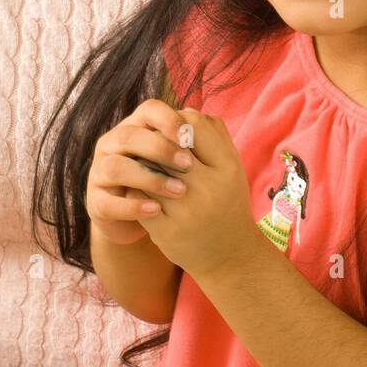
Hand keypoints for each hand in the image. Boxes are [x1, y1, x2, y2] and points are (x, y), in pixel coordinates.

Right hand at [86, 98, 196, 246]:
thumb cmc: (167, 180)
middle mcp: (113, 144)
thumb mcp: (177, 159)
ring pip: (115, 167)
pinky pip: (109, 202)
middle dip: (159, 148)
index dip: (168, 119)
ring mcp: (100, 173)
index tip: (190, 137)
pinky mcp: (96, 202)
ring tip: (179, 191)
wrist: (148, 220)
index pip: (148, 109)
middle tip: (189, 164)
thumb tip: (209, 124)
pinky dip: (133, 206)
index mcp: (135, 126)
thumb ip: (187, 141)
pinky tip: (157, 210)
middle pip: (129, 135)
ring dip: (149, 178)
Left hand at [136, 106, 256, 280]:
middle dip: (155, 141)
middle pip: (167, 146)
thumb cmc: (228, 203)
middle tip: (150, 141)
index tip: (174, 131)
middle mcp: (208, 188)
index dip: (177, 122)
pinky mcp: (165, 231)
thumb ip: (214, 135)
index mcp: (227, 168)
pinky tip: (137, 187)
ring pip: (149, 170)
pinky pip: (139, 198)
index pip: (193, 125)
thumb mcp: (231, 168)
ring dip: (141, 164)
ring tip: (140, 162)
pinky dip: (135, 189)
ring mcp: (186, 211)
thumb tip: (185, 109)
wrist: (230, 256)